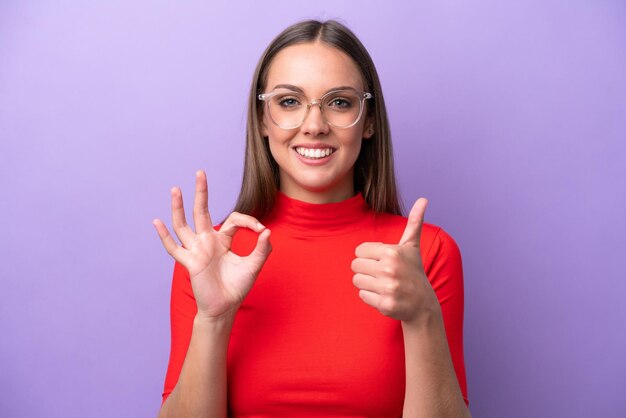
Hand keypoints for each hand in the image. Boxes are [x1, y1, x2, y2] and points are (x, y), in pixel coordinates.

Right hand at [153, 170, 271, 318]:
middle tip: (200, 172)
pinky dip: (164, 236)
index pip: (233, 219)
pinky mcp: (190, 263)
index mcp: (223, 240)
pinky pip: (174, 248)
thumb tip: (267, 231)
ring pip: (183, 225)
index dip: (248, 221)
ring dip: (179, 207)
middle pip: (201, 211)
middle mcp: (207, 241)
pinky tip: (157, 222)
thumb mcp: (254, 266)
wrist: (225, 308)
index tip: (260, 229)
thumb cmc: (237, 287)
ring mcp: (196, 250)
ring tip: (175, 189)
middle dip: (201, 192)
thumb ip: (262, 249)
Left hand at [350, 198, 438, 322]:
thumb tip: (423, 199)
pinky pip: (362, 295)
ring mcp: (388, 288)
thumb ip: (414, 222)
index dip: (369, 256)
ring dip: (367, 283)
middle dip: (366, 270)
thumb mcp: (412, 246)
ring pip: (356, 281)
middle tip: (382, 274)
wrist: (423, 304)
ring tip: (383, 284)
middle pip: (355, 266)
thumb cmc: (413, 271)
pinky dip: (371, 297)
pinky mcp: (385, 304)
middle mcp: (389, 269)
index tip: (383, 261)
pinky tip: (385, 296)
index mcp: (392, 252)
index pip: (359, 251)